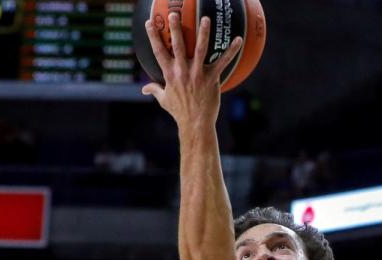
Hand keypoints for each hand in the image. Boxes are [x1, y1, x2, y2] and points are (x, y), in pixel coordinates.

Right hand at [141, 14, 243, 128]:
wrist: (195, 123)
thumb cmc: (179, 112)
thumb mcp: (164, 100)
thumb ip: (155, 90)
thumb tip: (144, 89)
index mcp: (169, 74)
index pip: (158, 51)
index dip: (153, 36)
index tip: (149, 22)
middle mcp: (182, 71)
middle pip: (177, 46)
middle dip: (175, 29)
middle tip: (174, 14)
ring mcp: (197, 74)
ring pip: (200, 49)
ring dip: (203, 33)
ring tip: (205, 18)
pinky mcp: (212, 78)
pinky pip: (223, 62)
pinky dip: (231, 50)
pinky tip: (238, 39)